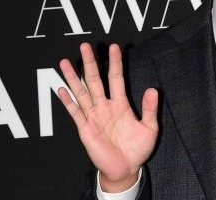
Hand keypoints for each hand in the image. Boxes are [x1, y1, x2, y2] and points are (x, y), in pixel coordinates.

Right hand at [58, 43, 158, 192]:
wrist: (126, 169)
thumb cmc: (138, 149)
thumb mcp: (149, 127)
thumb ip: (150, 109)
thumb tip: (153, 89)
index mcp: (121, 104)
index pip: (116, 78)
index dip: (115, 63)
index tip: (113, 47)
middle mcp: (105, 107)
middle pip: (95, 80)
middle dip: (90, 63)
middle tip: (85, 46)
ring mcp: (94, 116)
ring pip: (82, 92)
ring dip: (73, 77)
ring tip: (66, 61)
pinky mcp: (85, 129)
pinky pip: (75, 113)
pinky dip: (68, 101)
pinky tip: (61, 89)